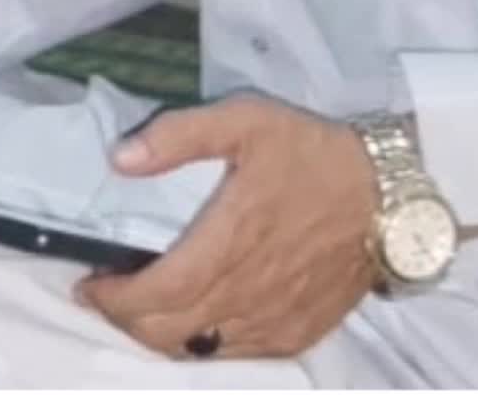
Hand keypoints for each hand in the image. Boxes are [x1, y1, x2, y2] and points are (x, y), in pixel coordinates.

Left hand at [75, 92, 377, 358]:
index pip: (155, 294)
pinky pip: (236, 356)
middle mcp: (247, 293)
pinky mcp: (296, 334)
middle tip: (105, 296)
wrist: (388, 195)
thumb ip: (180, 136)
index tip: (89, 285)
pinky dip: (202, 345)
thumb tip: (121, 158)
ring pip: (198, 350)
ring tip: (141, 308)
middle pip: (167, 332)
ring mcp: (274, 321)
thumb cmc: (312, 153)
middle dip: (126, 320)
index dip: (114, 299)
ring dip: (160, 336)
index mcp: (230, 242)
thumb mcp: (245, 121)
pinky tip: (193, 322)